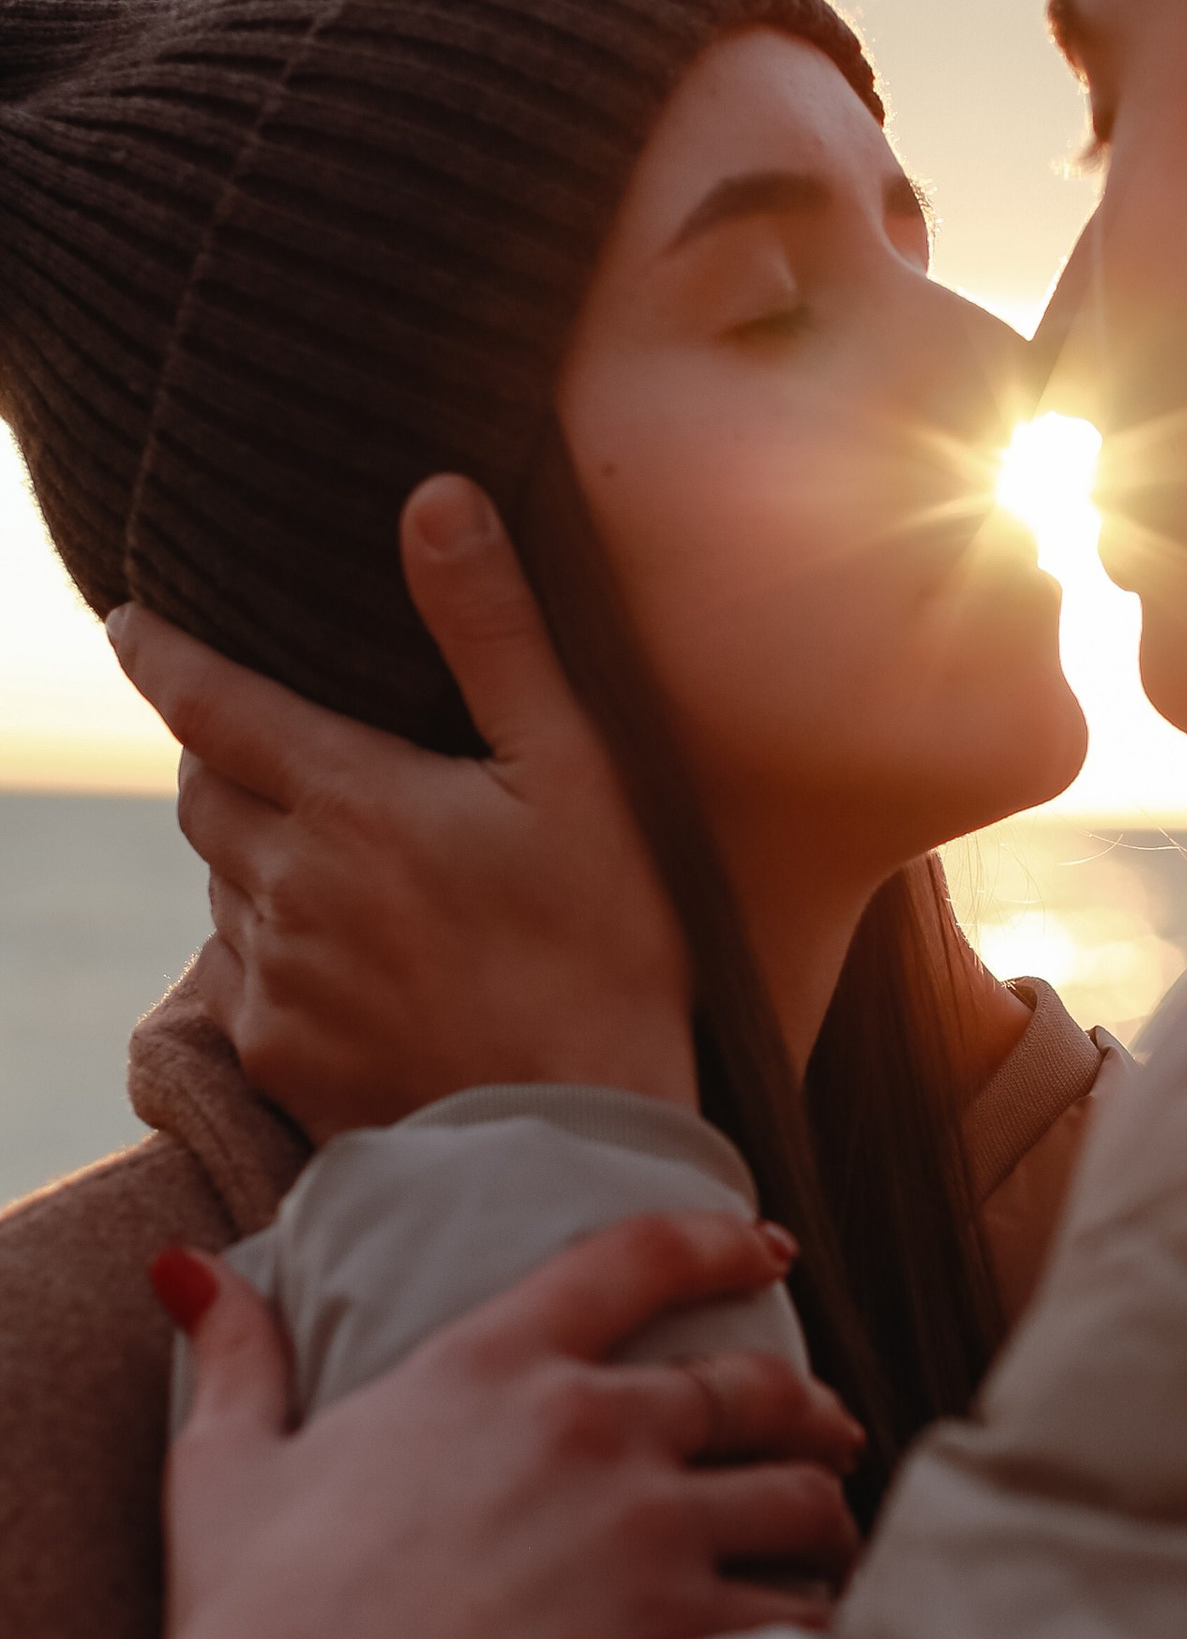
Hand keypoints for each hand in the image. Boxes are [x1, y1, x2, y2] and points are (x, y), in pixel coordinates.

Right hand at [77, 1207, 858, 1638]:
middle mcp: (589, 1424)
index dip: (721, 1244)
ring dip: (822, 1520)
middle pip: (749, 1386)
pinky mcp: (680, 1627)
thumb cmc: (252, 1622)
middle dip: (804, 1409)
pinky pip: (797, 1612)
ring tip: (828, 1544)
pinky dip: (819, 1623)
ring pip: (797, 1499)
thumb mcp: (226, 1469)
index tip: (773, 1250)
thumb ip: (236, 1360)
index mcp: (489, 1364)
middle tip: (829, 1431)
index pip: (636, 1260)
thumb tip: (186, 1269)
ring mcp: (646, 1524)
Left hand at [107, 476, 695, 1138]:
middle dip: (222, 760)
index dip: (160, 653)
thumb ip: (493, 633)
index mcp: (351, 799)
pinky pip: (241, 981)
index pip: (207, 701)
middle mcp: (287, 885)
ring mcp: (274, 979)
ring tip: (343, 872)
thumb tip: (434, 497)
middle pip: (200, 794)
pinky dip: (275, 955)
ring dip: (256, 860)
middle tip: (281, 755)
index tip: (127, 621)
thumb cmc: (607, 948)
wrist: (583, 1142)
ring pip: (221, 887)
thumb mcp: (578, 772)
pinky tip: (355, 969)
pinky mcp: (279, 1059)